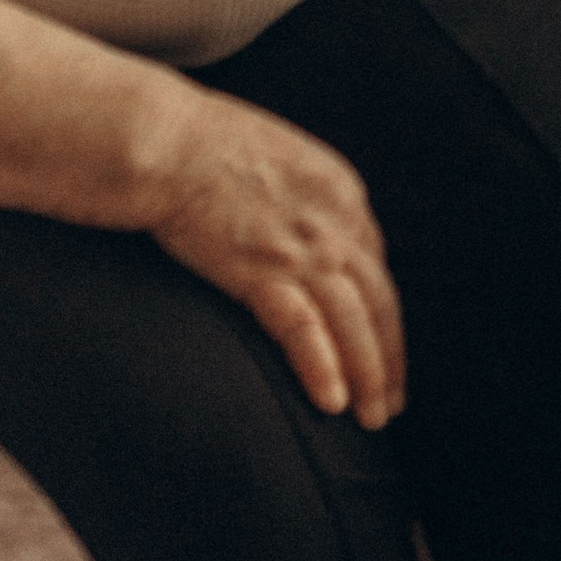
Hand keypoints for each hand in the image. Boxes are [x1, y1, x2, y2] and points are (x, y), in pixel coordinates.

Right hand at [143, 92, 405, 428]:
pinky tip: (332, 401)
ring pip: (353, 322)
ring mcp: (302, 246)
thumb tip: (306, 238)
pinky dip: (322, 366)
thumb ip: (305, 203)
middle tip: (394, 403)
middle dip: (390, 358)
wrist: (167, 142)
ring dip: (368, 376)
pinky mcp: (261, 269)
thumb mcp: (282, 163)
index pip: (375, 267)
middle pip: (379, 301)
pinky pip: (303, 328)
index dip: (382, 316)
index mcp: (344, 193)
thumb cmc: (208, 148)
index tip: (383, 349)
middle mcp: (337, 221)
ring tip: (372, 418)